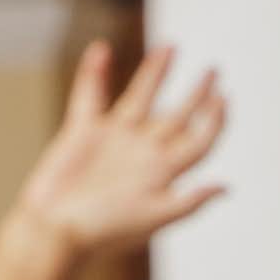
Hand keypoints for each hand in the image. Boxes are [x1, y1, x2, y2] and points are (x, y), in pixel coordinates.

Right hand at [11, 42, 227, 259]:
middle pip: (177, 116)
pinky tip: (102, 50)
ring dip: (154, 73)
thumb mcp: (151, 218)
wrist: (54, 231)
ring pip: (139, 98)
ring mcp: (113, 140)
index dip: (214, 121)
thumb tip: (225, 187)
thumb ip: (188, 202)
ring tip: (169, 47)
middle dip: (197, 94)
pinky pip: (90, 95)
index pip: (198, 141)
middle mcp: (141, 152)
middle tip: (215, 70)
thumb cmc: (102, 232)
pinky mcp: (82, 133)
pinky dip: (94, 73)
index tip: (224, 98)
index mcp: (162, 172)